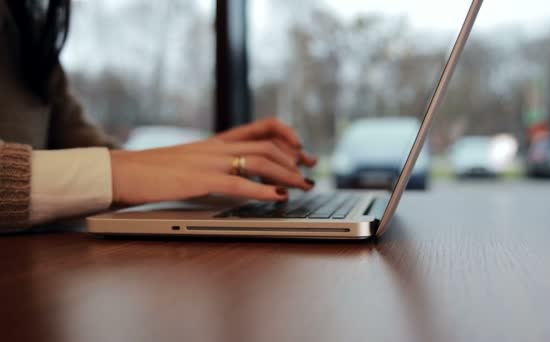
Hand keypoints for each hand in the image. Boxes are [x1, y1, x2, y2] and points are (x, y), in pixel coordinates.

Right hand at [110, 118, 316, 204]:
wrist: (121, 172)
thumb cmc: (154, 171)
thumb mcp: (190, 162)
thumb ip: (214, 164)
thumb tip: (240, 176)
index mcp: (217, 142)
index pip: (261, 127)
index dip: (287, 135)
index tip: (303, 149)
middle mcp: (218, 147)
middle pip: (268, 145)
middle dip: (295, 159)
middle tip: (311, 173)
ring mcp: (209, 161)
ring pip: (260, 160)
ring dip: (287, 174)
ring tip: (302, 186)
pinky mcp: (199, 179)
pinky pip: (238, 183)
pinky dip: (262, 190)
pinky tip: (277, 198)